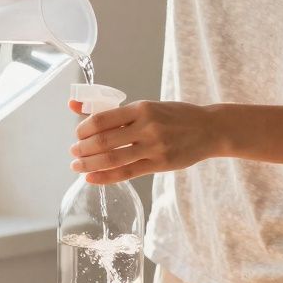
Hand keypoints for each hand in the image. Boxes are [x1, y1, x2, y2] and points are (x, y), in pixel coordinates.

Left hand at [69, 100, 220, 183]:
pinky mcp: (160, 165)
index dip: (84, 129)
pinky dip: (106, 177)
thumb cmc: (176, 116)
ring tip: (77, 166)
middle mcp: (147, 127)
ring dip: (89, 164)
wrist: (209, 129)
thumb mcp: (148, 107)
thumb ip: (117, 111)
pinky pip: (127, 173)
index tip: (78, 134)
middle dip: (83, 148)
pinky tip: (91, 178)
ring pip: (113, 159)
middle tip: (73, 152)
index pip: (103, 119)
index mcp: (142, 108)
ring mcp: (154, 147)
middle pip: (104, 141)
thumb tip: (75, 104)